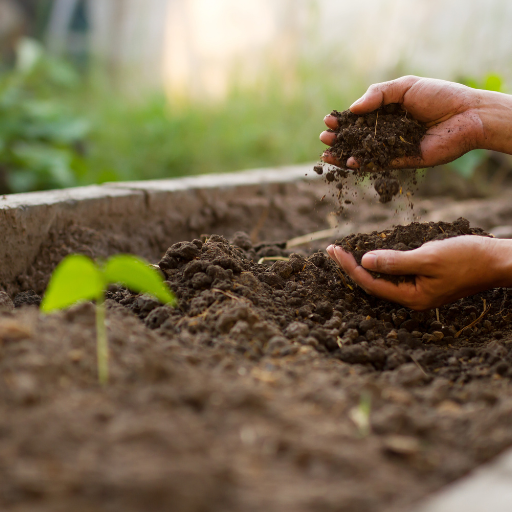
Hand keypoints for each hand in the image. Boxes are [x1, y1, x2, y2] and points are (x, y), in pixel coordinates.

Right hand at [320, 75, 484, 168]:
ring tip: (327, 154)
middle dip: (340, 138)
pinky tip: (349, 162)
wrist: (467, 115)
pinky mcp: (403, 161)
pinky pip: (379, 164)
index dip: (344, 120)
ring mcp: (394, 147)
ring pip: (364, 153)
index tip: (328, 120)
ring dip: (345, 155)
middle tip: (324, 138)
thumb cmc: (439, 95)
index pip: (360, 118)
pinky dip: (363, 164)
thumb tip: (353, 109)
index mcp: (388, 112)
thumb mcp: (405, 86)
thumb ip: (378, 94)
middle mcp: (388, 131)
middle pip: (358, 137)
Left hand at [326, 236, 511, 309]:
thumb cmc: (467, 259)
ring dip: (363, 266)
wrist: (497, 261)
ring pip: (383, 280)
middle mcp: (412, 299)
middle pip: (373, 284)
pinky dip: (381, 264)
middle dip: (351, 267)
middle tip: (332, 250)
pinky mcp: (424, 282)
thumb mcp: (428, 258)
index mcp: (412, 298)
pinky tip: (372, 256)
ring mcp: (419, 291)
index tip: (334, 251)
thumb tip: (366, 261)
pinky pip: (396, 275)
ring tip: (344, 253)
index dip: (350, 267)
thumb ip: (396, 262)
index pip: (370, 283)